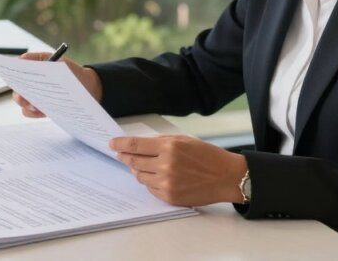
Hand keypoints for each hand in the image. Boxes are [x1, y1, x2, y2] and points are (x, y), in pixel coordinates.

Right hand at [11, 52, 102, 117]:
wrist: (89, 89)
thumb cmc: (73, 73)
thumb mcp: (60, 62)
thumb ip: (41, 60)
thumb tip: (21, 59)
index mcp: (35, 66)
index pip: (18, 67)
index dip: (12, 71)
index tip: (14, 76)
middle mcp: (32, 81)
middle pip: (16, 86)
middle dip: (19, 91)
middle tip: (21, 95)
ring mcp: (35, 95)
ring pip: (22, 101)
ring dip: (26, 103)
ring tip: (34, 104)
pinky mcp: (40, 108)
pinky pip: (30, 112)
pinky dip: (33, 112)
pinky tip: (41, 111)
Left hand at [110, 135, 247, 206]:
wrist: (225, 177)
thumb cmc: (206, 155)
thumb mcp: (184, 140)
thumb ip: (161, 142)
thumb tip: (138, 145)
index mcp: (169, 147)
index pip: (136, 145)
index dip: (121, 144)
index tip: (112, 143)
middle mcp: (166, 165)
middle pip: (134, 161)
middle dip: (125, 157)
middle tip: (120, 154)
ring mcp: (167, 183)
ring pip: (140, 176)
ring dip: (137, 170)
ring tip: (143, 165)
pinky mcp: (169, 197)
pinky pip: (150, 188)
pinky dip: (149, 181)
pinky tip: (156, 176)